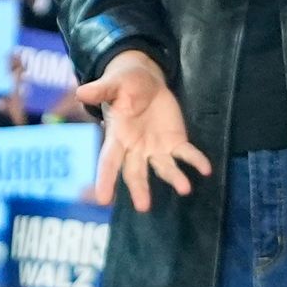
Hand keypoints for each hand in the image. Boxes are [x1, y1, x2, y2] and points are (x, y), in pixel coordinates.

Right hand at [76, 51, 212, 211]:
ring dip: (174, 178)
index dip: (106, 179)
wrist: (146, 80)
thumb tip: (80, 92)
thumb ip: (101, 90)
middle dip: (139, 188)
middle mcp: (135, 149)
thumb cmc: (124, 84)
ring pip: (164, 168)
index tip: (103, 200)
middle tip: (143, 206)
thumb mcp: (114, 83)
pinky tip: (206, 169)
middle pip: (136, 172)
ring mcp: (156, 148)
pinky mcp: (175, 142)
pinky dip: (196, 161)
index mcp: (117, 137)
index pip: (109, 162)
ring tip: (185, 188)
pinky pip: (186, 154)